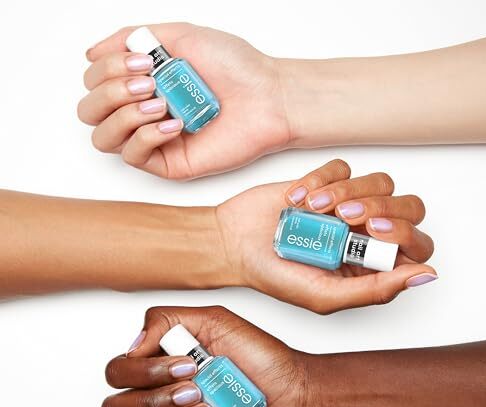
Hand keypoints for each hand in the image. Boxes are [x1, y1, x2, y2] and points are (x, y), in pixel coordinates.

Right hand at [79, 23, 289, 179]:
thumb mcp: (178, 35)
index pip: (94, 84)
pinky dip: (146, 136)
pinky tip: (173, 123)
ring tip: (159, 101)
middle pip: (89, 112)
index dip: (106, 70)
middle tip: (147, 82)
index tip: (144, 60)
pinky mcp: (170, 163)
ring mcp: (155, 140)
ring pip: (104, 138)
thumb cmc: (234, 67)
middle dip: (109, 92)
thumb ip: (131, 38)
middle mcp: (142, 113)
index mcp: (141, 84)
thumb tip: (91, 53)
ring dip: (123, 113)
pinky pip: (134, 156)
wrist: (267, 96)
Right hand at [102, 306, 309, 406]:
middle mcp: (159, 394)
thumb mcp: (216, 321)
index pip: (118, 372)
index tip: (187, 364)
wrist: (294, 393)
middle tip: (194, 389)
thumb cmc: (261, 357)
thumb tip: (133, 346)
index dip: (144, 372)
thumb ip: (168, 320)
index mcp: (161, 362)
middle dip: (154, 400)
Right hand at [217, 159, 436, 313]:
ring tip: (312, 209)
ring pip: (381, 183)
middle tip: (347, 217)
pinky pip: (343, 167)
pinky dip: (321, 179)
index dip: (404, 234)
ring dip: (346, 192)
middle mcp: (366, 234)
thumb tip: (425, 275)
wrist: (234, 243)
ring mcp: (348, 205)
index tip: (370, 233)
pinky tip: (297, 198)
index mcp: (372, 266)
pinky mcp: (328, 181)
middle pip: (410, 207)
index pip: (418, 245)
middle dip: (382, 208)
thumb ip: (375, 291)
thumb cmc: (275, 275)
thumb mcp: (324, 296)